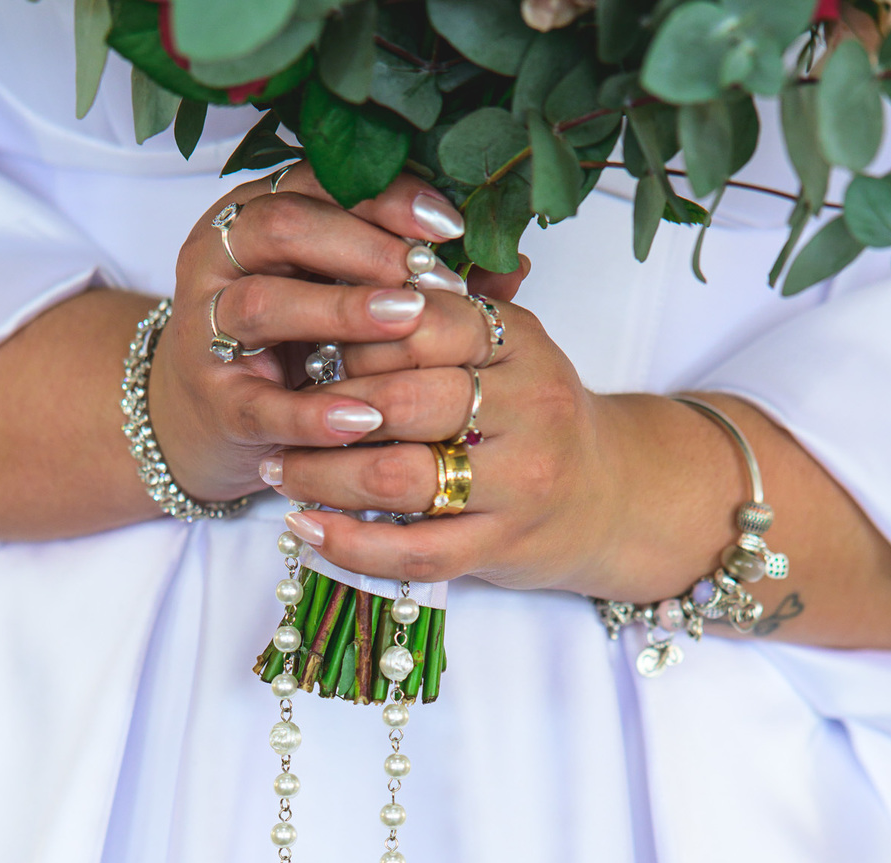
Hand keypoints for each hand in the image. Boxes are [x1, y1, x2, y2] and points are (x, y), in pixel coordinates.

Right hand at [148, 163, 470, 503]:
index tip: (449, 224)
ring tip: (405, 321)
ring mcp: (206, 329)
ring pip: (264, 303)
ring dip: (340, 310)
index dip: (386, 197)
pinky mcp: (214, 402)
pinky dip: (315, 412)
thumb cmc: (296, 352)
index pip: (318, 182)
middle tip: (426, 272)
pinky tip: (366, 416)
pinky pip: (262, 404)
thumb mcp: (352, 302)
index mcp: (257, 216)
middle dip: (362, 244)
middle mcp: (221, 260)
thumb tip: (516, 263)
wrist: (212, 424)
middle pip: (284, 227)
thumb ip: (422, 279)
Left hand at [263, 289, 738, 603]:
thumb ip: (442, 317)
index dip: (353, 331)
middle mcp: (529, 407)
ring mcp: (519, 483)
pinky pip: (413, 552)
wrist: (613, 495)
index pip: (421, 321)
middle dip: (327, 409)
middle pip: (405, 401)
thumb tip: (341, 282)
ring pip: (402, 480)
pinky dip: (349, 545)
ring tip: (278, 468)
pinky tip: (305, 528)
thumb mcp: (506, 347)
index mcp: (520, 342)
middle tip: (277, 411)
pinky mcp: (503, 546)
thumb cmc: (533, 415)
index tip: (303, 337)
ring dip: (323, 477)